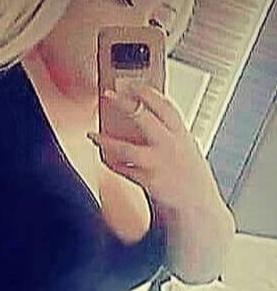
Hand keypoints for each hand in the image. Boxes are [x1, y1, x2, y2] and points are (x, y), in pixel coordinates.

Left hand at [88, 85, 219, 211]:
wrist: (199, 207)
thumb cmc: (191, 178)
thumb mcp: (187, 148)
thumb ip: (170, 134)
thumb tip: (147, 119)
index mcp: (182, 135)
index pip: (165, 105)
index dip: (147, 91)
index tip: (131, 83)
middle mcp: (170, 146)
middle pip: (144, 117)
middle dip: (124, 103)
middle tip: (107, 95)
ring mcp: (159, 164)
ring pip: (126, 148)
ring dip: (105, 141)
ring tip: (92, 135)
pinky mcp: (149, 181)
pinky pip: (123, 170)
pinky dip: (111, 163)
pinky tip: (103, 157)